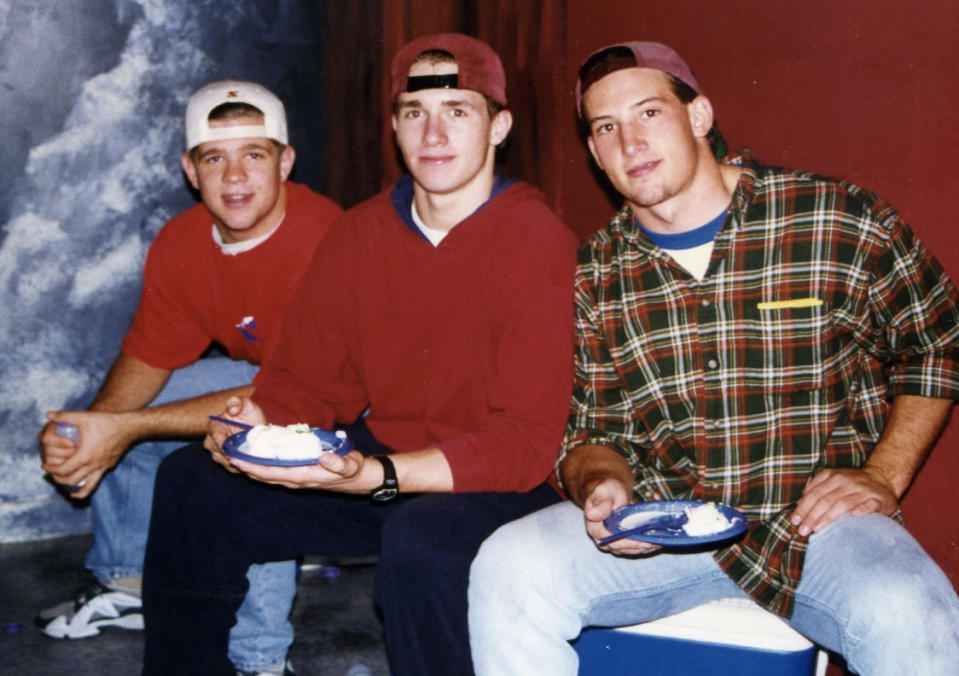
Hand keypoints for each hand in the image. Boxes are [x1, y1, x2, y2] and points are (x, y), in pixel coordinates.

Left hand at [39, 411, 134, 498]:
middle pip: (71, 481)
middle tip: (52, 473)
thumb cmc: (107, 422)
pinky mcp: (110, 466)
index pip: (62, 470)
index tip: (44, 465)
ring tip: (67, 488)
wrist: (130, 427)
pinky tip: (85, 479)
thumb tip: (48, 414)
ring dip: (74, 489)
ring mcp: (103, 467)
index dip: (50, 469)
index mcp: (84, 456)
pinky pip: (96, 480)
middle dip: (58, 479)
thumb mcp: (84, 417)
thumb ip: (65, 416)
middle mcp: (93, 465)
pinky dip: (87, 484)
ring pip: (87, 487)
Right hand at [203, 396, 266, 471]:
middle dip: (228, 456)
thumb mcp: (246, 404)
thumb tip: (232, 409)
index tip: (229, 449)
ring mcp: (218, 452)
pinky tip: (248, 465)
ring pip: (223, 462)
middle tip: (241, 458)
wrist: (257, 426)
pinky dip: (239, 468)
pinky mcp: (227, 460)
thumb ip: (238, 402)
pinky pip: (230, 468)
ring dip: (234, 463)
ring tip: (247, 462)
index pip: (215, 437)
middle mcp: (212, 440)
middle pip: (216, 452)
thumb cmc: (249, 413)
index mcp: (214, 425)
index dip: (221, 444)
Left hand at [229, 449, 368, 491]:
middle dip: (245, 465)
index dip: (252, 466)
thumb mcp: (351, 465)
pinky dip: (261, 466)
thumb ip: (339, 462)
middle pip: (264, 475)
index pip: (272, 472)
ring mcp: (296, 478)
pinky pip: (274, 472)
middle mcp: (296, 479)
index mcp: (304, 475)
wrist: (358, 478)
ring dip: (250, 466)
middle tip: (227, 452)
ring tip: (235, 453)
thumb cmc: (353, 468)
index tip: (237, 458)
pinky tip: (254, 457)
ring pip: (267, 474)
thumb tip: (324, 457)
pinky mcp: (297, 474)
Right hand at [583, 478, 660, 555]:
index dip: (624, 542)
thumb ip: (601, 502)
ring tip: (658, 544)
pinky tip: (656, 543)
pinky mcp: (621, 542)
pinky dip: (644, 546)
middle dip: (637, 546)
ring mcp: (611, 541)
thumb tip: (592, 514)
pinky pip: (632, 548)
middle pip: (619, 547)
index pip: (607, 539)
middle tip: (653, 543)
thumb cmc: (607, 490)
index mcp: (594, 526)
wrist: (610, 492)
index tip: (639, 541)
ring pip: (627, 550)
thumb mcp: (605, 491)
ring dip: (642, 548)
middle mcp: (601, 537)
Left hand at [789, 466, 898, 536]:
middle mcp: (847, 481)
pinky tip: (852, 517)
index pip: (814, 493)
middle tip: (803, 530)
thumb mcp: (832, 481)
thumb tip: (799, 505)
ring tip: (817, 529)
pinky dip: (860, 510)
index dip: (803, 507)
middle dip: (811, 516)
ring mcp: (863, 489)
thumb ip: (816, 490)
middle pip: (825, 499)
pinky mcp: (878, 499)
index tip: (795, 521)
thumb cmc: (851, 485)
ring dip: (828, 517)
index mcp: (833, 476)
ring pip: (843, 503)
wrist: (882, 479)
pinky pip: (868, 505)